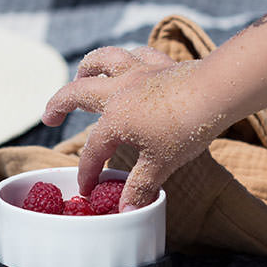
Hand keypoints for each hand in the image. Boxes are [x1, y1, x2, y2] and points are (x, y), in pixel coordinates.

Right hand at [42, 45, 222, 208]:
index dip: (87, 172)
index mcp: (115, 119)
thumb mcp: (161, 165)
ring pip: (103, 61)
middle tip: (49, 117)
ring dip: (87, 67)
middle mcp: (119, 90)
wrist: (218, 91)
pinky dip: (128, 58)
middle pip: (78, 93)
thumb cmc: (187, 128)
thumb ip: (140, 187)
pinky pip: (137, 54)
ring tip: (80, 75)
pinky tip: (129, 63)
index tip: (87, 190)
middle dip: (58, 105)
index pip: (93, 150)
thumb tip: (126, 212)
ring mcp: (138, 72)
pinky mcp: (160, 64)